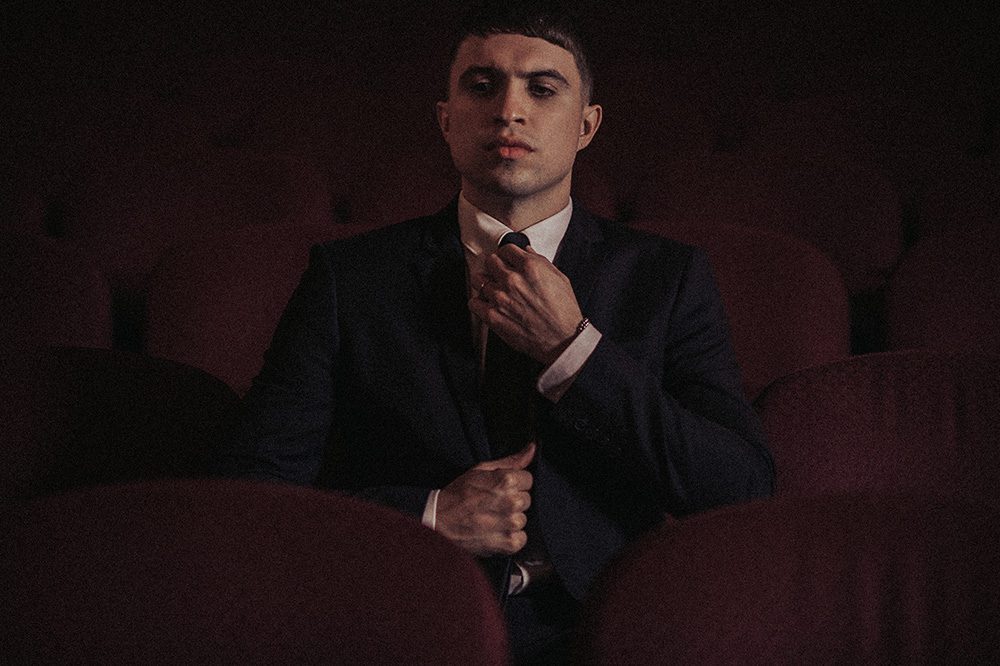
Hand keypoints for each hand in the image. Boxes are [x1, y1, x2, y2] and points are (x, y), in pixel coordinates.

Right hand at [435, 442, 535, 556]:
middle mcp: (510, 501)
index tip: (500, 488)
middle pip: (527, 499)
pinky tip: (495, 531)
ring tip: (491, 518)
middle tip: (493, 503)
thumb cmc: (458, 494)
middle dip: (512, 500)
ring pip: (523, 519)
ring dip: (510, 519)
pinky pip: (521, 538)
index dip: (514, 483)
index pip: (528, 479)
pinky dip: (510, 537)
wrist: (439, 521)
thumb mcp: (481, 470)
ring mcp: (510, 524)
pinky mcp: (508, 543)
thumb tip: (532, 448)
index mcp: (506, 481)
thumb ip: (511, 461)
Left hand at [469, 245, 582, 364]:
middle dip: (495, 266)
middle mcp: (512, 279)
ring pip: (478, 280)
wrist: (563, 339)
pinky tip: (487, 305)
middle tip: (500, 275)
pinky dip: (479, 303)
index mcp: (530, 266)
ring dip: (485, 283)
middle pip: (490, 261)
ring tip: (493, 291)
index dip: (507, 255)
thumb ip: (540, 262)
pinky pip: (473, 302)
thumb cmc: (564, 310)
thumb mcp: (559, 278)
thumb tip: (526, 252)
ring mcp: (500, 297)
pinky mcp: (493, 316)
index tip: (507, 261)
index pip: (506, 249)